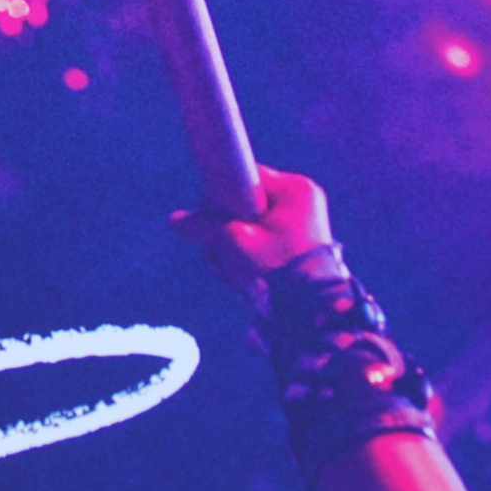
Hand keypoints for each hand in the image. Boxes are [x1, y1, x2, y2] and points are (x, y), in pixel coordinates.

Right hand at [174, 164, 335, 288]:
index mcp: (296, 191)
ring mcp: (299, 227)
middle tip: (222, 254)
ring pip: (246, 229)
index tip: (213, 217)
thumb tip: (175, 220)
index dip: (223, 196)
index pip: (246, 176)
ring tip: (234, 273)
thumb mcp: (238, 244)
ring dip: (232, 251)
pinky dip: (245, 261)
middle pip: (242, 205)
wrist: (315, 313)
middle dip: (225, 233)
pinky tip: (241, 280)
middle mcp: (301, 204)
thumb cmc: (282, 272)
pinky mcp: (293, 250)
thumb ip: (206, 227)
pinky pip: (257, 245)